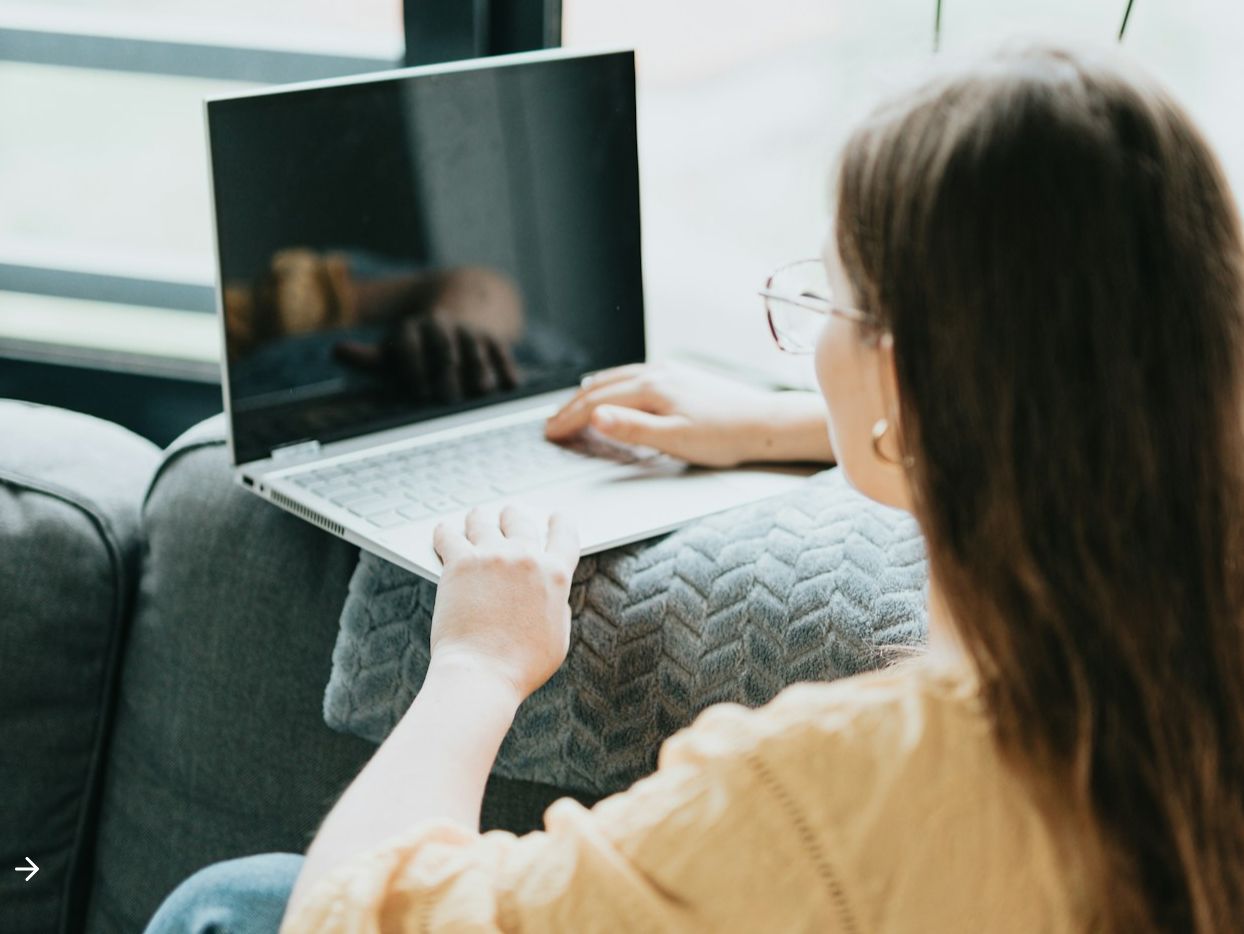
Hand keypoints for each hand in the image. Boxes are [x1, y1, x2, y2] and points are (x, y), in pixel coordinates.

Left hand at [336, 309, 519, 402]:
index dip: (413, 364)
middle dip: (447, 371)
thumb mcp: (395, 348)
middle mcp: (443, 326)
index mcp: (414, 328)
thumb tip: (336, 351)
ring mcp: (471, 332)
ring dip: (479, 369)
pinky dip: (507, 368)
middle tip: (448, 398)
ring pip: (475, 350)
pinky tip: (510, 386)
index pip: (409, 341)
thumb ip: (369, 357)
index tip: (417, 390)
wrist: (468, 303)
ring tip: (481, 390)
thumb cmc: (423, 344)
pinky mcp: (496, 339)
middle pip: (444, 349)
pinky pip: (502, 353)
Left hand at [431, 505, 579, 701]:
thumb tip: (547, 593)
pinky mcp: (459, 563)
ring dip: (479, 519)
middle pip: (519, 520)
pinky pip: (448, 534)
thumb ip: (556, 606)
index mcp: (556, 574)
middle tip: (508, 516)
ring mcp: (492, 556)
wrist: (482, 673)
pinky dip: (445, 532)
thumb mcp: (559, 636)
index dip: (561, 522)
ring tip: (475, 519)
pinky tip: (443, 533)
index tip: (556, 517)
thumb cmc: (521, 666)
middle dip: (513, 516)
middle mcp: (526, 557)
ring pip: (483, 520)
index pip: (565, 534)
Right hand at [545, 363, 832, 466]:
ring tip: (571, 410)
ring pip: (616, 378)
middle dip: (572, 406)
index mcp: (651, 388)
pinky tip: (613, 394)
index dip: (568, 419)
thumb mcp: (675, 440)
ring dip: (589, 394)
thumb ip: (632, 429)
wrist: (763, 422)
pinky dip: (611, 387)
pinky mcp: (679, 375)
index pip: (596, 402)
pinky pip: (632, 377)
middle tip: (550, 424)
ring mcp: (668, 371)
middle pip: (601, 387)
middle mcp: (657, 373)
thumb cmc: (724, 437)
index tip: (549, 434)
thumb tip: (595, 417)